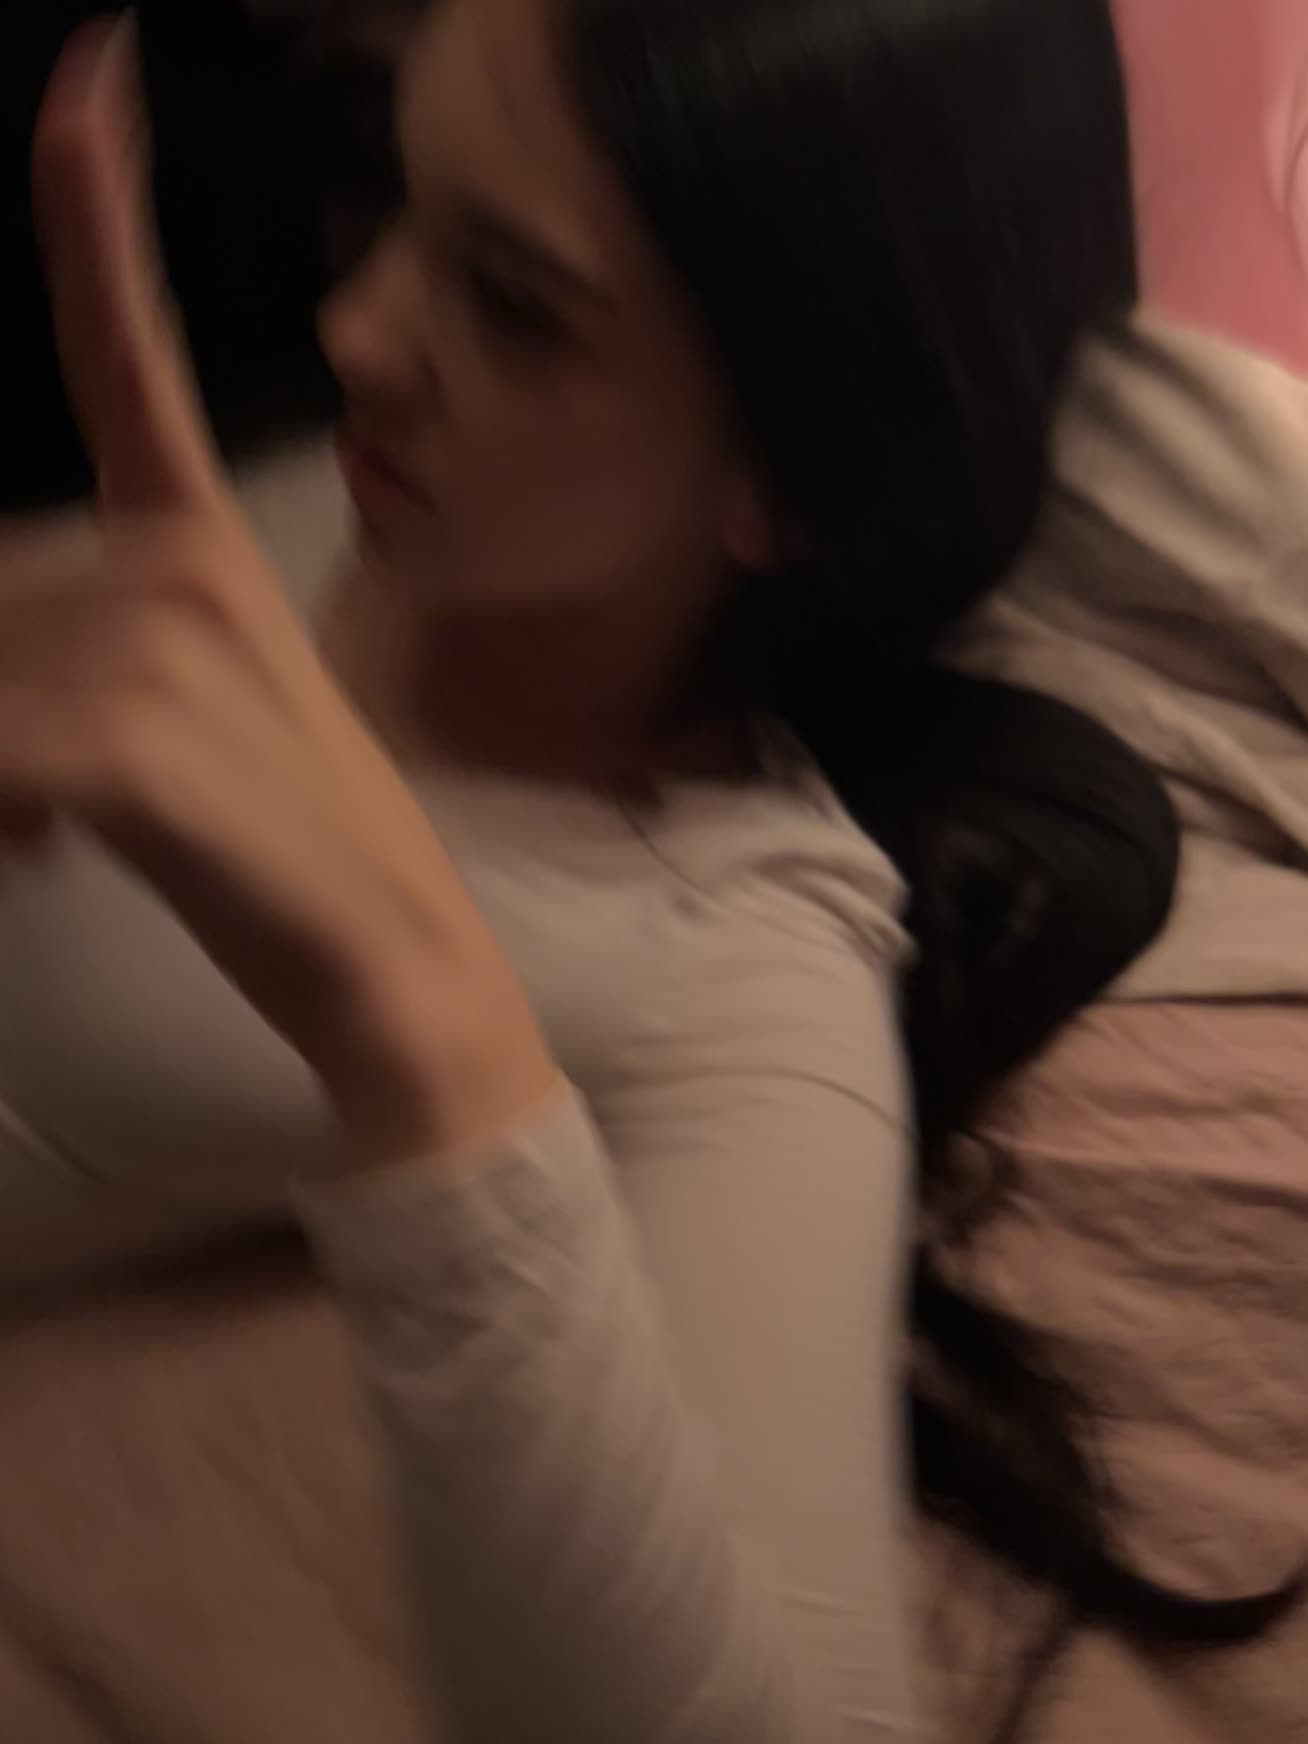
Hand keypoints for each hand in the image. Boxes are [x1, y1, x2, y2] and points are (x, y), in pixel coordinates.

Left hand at [9, 16, 556, 1166]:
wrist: (394, 959)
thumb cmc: (294, 844)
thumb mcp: (192, 716)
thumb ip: (95, 652)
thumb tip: (12, 675)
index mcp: (201, 543)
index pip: (132, 353)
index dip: (97, 213)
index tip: (88, 83)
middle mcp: (180, 562)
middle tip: (47, 811)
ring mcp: (166, 636)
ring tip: (68, 839)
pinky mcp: (137, 729)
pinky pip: (0, 747)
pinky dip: (6, 812)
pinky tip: (64, 850)